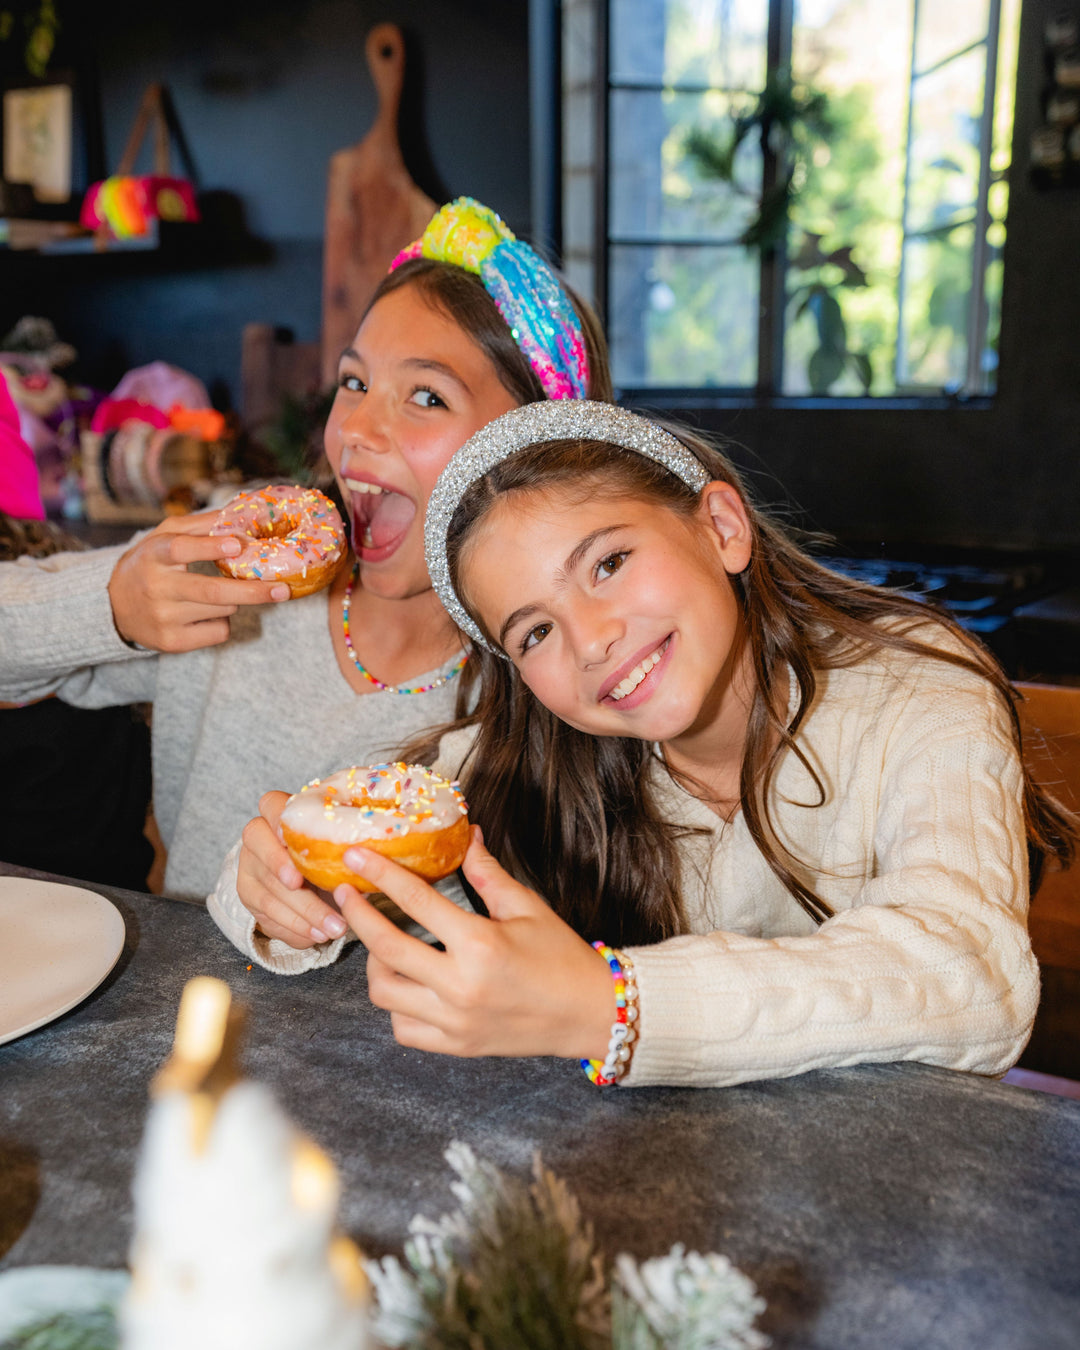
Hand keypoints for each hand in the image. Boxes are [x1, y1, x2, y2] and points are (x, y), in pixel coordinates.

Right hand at [107, 510, 291, 651]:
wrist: (115, 606)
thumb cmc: (152, 563)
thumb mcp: (166, 536)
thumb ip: (202, 524)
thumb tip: (244, 515)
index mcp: (154, 555)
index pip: (180, 550)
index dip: (208, 548)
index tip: (236, 545)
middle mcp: (156, 587)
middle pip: (212, 592)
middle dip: (252, 591)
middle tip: (282, 590)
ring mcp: (163, 618)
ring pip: (222, 611)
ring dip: (234, 601)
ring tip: (216, 593)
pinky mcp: (172, 643)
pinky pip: (218, 632)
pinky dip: (223, 622)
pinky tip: (204, 614)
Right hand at [236, 791, 348, 948]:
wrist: (301, 876)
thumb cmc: (327, 851)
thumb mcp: (337, 845)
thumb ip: (347, 845)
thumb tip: (376, 856)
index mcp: (279, 813)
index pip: (271, 805)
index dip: (278, 820)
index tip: (292, 838)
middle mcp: (258, 837)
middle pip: (260, 847)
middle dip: (280, 866)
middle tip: (300, 883)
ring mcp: (249, 866)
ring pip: (268, 889)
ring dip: (302, 911)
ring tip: (334, 927)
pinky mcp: (249, 895)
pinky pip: (268, 915)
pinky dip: (296, 928)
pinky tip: (319, 935)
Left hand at [335, 828, 614, 1060]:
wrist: (589, 1014)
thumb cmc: (561, 957)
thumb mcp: (527, 908)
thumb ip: (487, 873)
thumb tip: (466, 835)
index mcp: (479, 945)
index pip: (415, 901)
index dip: (380, 874)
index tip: (354, 858)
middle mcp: (460, 986)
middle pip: (384, 949)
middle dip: (357, 917)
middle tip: (346, 895)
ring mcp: (455, 1021)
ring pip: (384, 994)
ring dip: (374, 965)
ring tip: (383, 944)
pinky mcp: (456, 1045)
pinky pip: (403, 1028)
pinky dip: (397, 1005)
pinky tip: (408, 983)